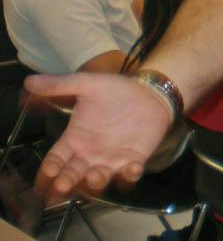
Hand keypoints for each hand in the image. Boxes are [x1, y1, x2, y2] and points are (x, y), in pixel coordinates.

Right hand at [25, 73, 172, 203]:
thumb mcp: (87, 84)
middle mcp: (89, 155)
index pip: (55, 160)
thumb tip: (29, 81)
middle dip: (66, 182)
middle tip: (63, 185)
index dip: (49, 169)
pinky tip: (132, 168)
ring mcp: (111, 160)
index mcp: (75, 139)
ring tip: (94, 176)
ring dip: (95, 182)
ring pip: (98, 180)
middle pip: (72, 175)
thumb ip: (59, 85)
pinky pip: (129, 175)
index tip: (48, 172)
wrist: (149, 92)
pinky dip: (130, 176)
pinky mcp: (134, 161)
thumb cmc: (115, 91)